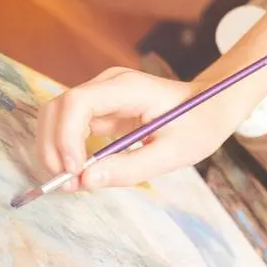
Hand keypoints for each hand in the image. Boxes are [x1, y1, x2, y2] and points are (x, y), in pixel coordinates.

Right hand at [36, 67, 241, 190]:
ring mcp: (103, 93)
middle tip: (66, 183)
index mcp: (130, 88)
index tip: (74, 171)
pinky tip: (83, 171)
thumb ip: (130, 168)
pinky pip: (72, 127)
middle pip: (59, 108)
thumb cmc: (200, 125)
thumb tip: (85, 181)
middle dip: (53, 146)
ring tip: (73, 181)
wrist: (213, 106)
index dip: (66, 136)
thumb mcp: (174, 153)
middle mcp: (110, 84)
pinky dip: (68, 150)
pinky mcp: (101, 108)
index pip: (78, 102)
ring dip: (56, 149)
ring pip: (59, 117)